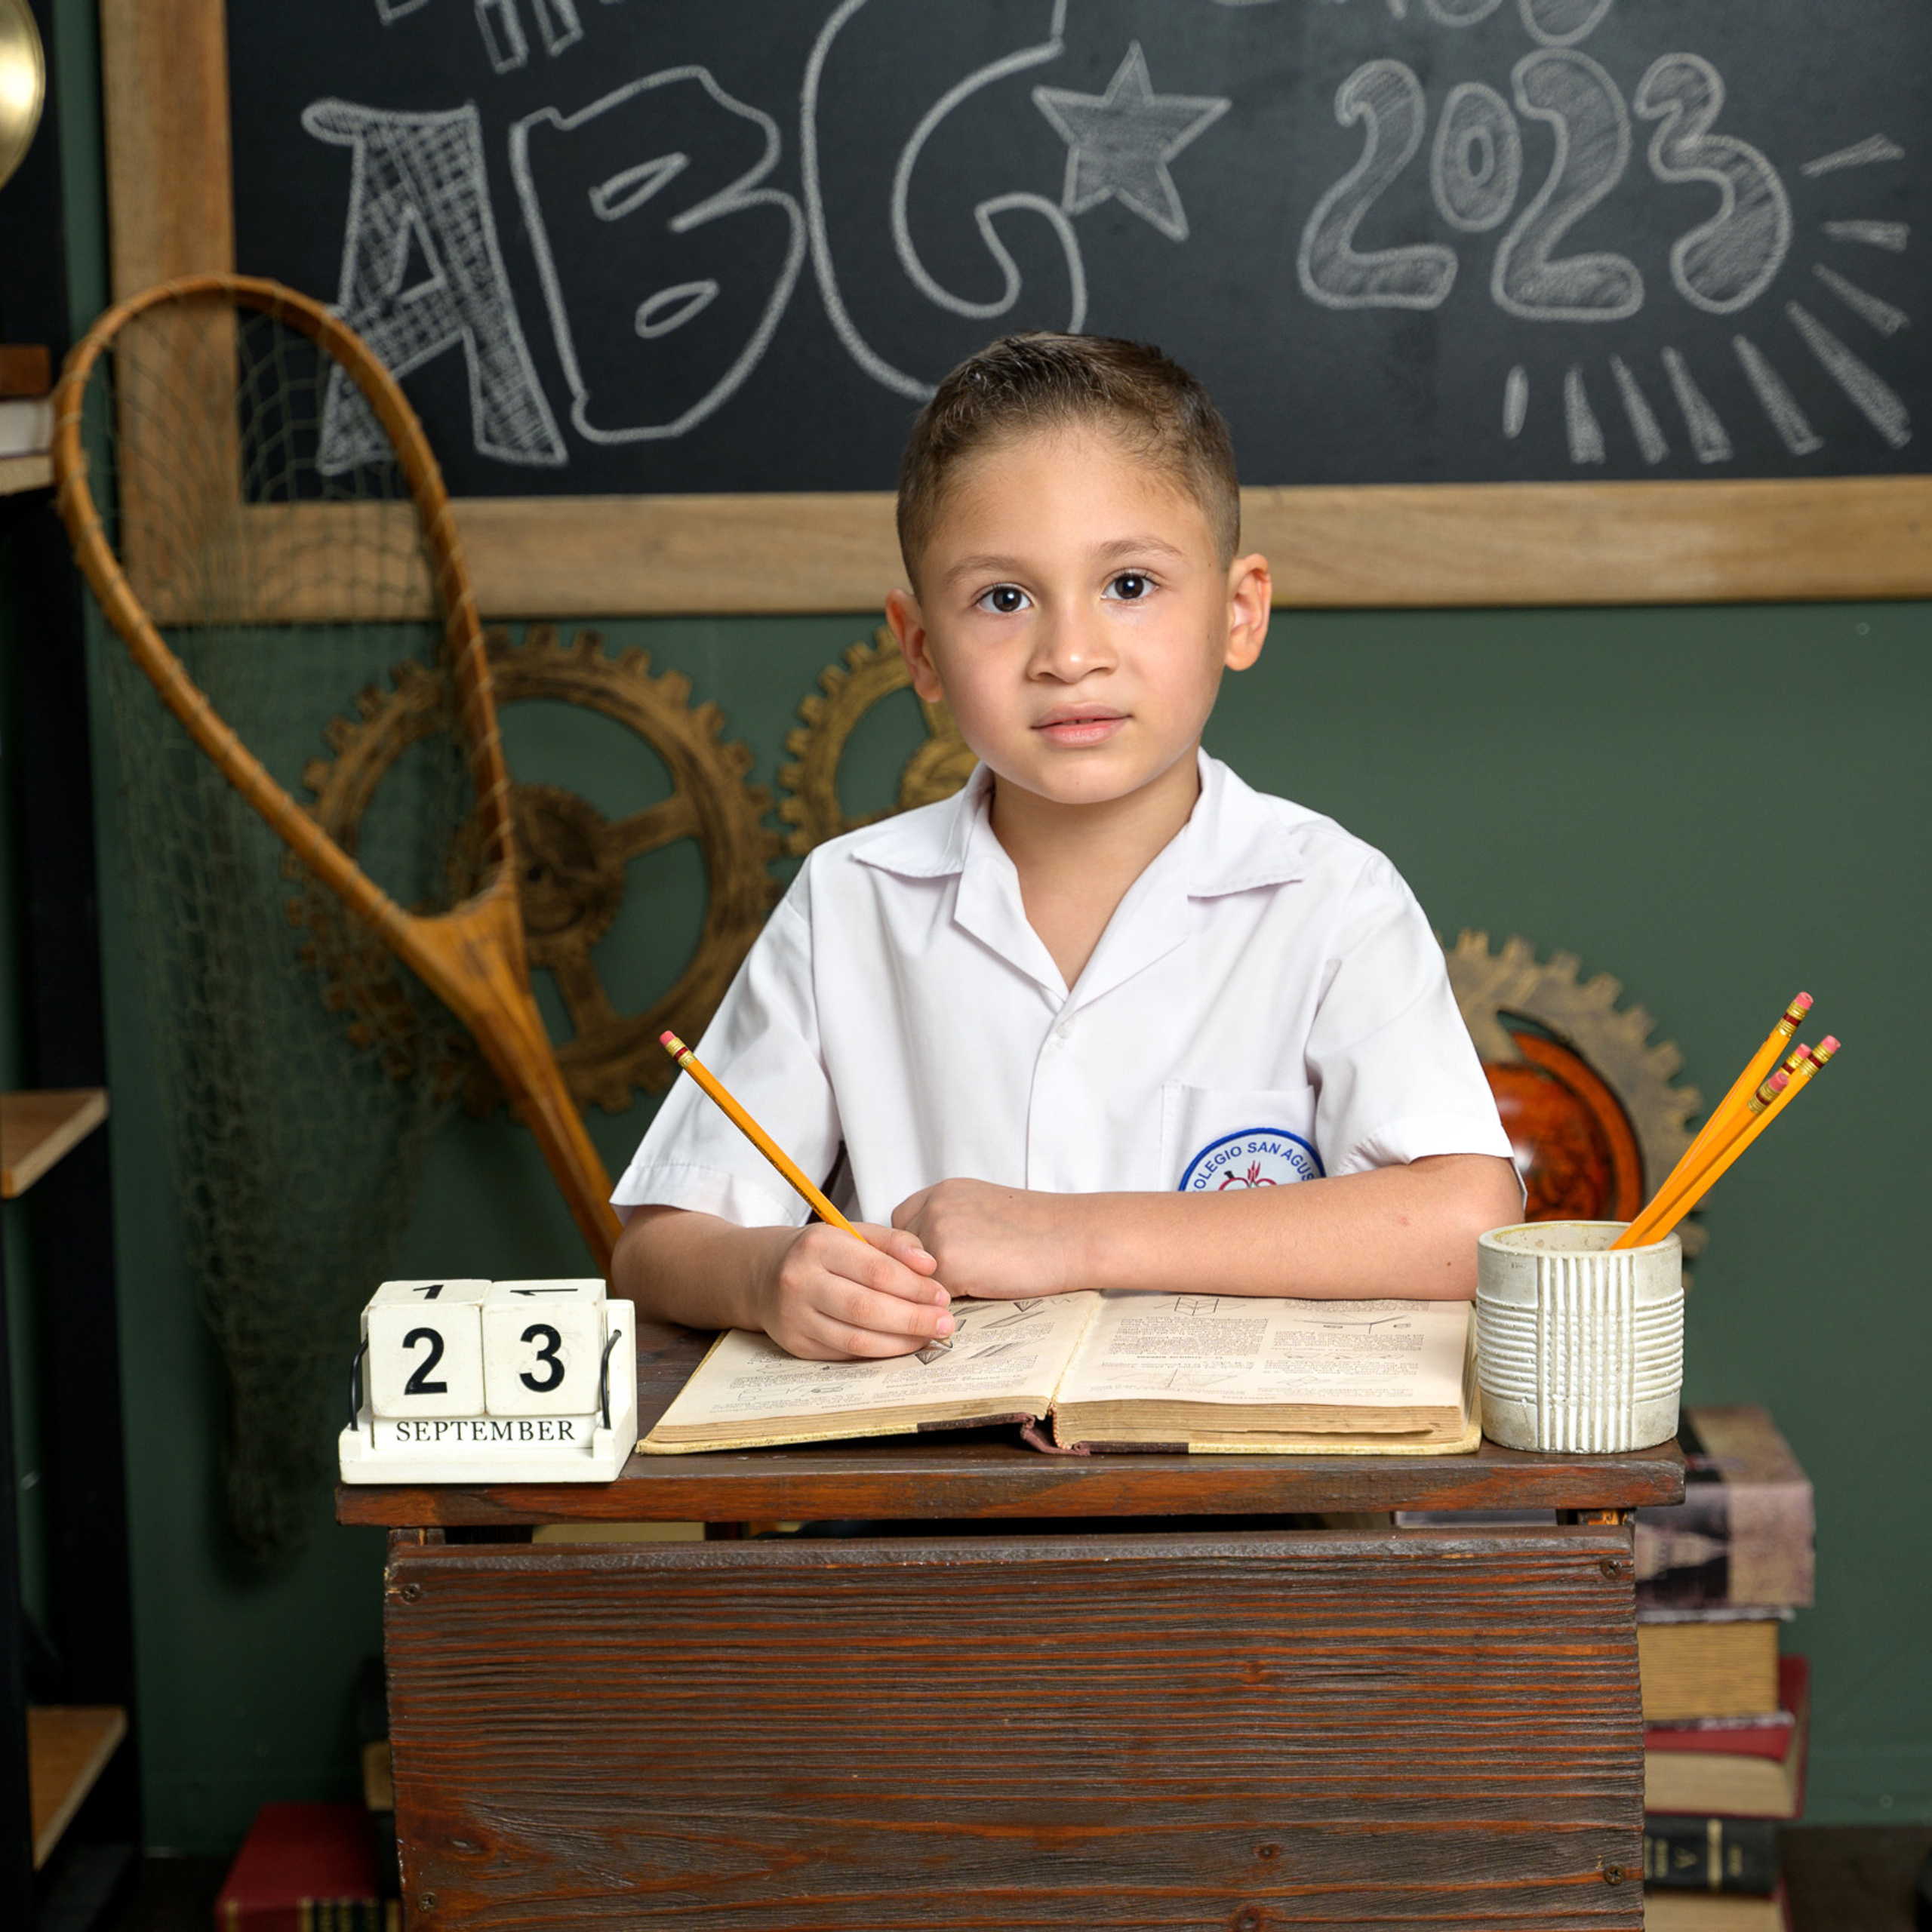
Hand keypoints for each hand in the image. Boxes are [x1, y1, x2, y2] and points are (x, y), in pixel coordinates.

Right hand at [748, 1220, 952, 1360]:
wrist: (762, 1273)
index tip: (942, 1295)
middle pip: (867, 1308)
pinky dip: (878, 1351)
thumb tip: (929, 1265)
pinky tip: (900, 1344)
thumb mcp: (851, 1232)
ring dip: (900, 1341)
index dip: (915, 1287)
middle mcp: (801, 1281)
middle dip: (913, 1318)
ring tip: (928, 1335)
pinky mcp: (796, 1345)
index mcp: (818, 1245)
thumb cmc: (818, 1252)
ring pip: (856, 1338)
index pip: (876, 1271)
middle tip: (945, 1321)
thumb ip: (893, 1242)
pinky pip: (845, 1353)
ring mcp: (795, 1317)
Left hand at [890, 1179, 1085, 1299]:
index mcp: (943, 1190)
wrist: (1074, 1235)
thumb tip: (925, 1259)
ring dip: (934, 1288)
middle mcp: (934, 1205)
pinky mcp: (949, 1262)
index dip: (914, 1250)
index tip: (934, 1265)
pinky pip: (931, 1296)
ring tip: (975, 1285)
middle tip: (957, 1281)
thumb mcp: (985, 1210)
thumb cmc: (1041, 1229)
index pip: (901, 1224)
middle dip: (919, 1272)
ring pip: (912, 1277)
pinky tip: (982, 1292)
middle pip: (899, 1253)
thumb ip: (951, 1223)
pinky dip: (950, 1302)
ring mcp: (938, 1231)